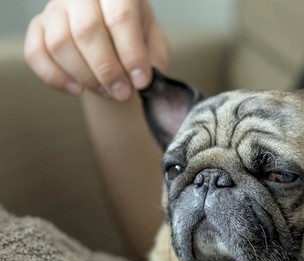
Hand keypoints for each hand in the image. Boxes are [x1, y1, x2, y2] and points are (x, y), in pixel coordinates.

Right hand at [24, 0, 167, 100]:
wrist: (111, 41)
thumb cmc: (135, 39)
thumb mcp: (153, 44)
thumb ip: (153, 58)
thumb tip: (145, 77)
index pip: (120, 16)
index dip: (131, 53)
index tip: (141, 81)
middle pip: (87, 30)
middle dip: (107, 70)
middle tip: (122, 93)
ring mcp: (55, 8)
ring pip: (60, 43)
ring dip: (85, 76)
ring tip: (107, 92)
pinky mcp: (38, 27)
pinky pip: (36, 53)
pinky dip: (56, 77)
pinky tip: (78, 90)